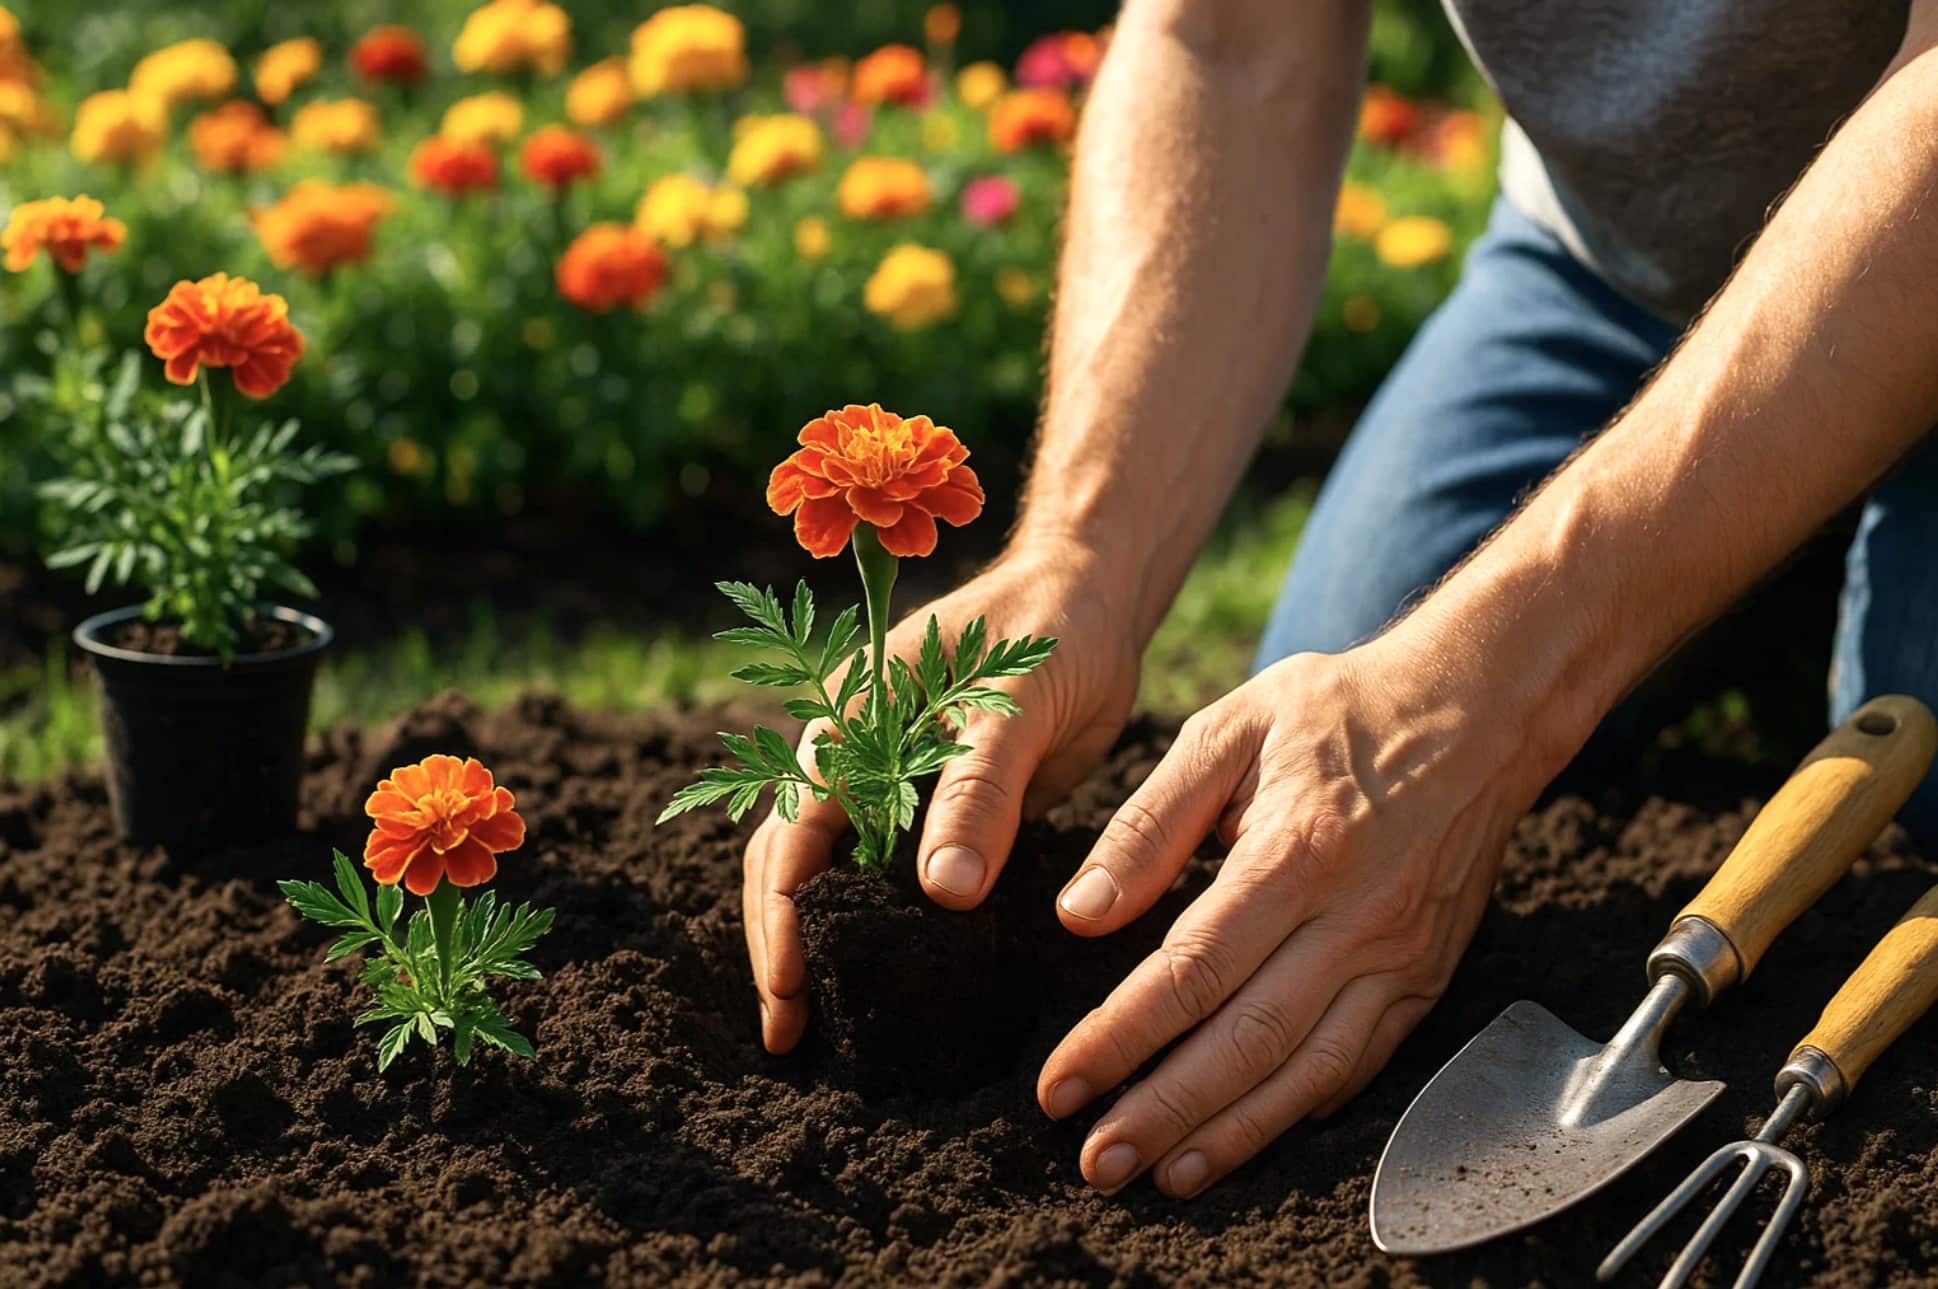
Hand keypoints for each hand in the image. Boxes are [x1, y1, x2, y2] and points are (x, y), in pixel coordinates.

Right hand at [743, 540, 1143, 1052]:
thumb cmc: (1049, 633)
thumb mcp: (1014, 706)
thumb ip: (979, 791)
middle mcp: (853, 757)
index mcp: (849, 726)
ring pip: (831, 876)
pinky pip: (889, 875)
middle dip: (782, 950)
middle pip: (789, 865)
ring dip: (819, 946)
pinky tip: (882, 982)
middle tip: (792, 1039)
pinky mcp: (934, 807)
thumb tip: (942, 894)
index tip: (790, 994)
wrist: (1092, 596)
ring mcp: (889, 784)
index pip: (789, 836)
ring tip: (817, 1030)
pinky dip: (874, 927)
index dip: (782, 920)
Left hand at [1036, 636, 1569, 1197]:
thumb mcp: (1229, 730)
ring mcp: (1399, 958)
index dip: (1119, 1038)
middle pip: (1246, 1041)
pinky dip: (1300, 1110)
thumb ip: (1150, 823)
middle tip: (1095, 1164)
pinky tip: (1246, 1137)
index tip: (1061, 1085)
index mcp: (1297, 853)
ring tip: (1161, 1175)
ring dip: (1229, 1134)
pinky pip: (1361, 1064)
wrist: (1478, 709)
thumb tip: (1083, 913)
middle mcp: (1354, 920)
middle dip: (1162, 1111)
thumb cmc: (1339, 711)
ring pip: (1307, 1072)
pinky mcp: (1425, 977)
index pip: (1191, 971)